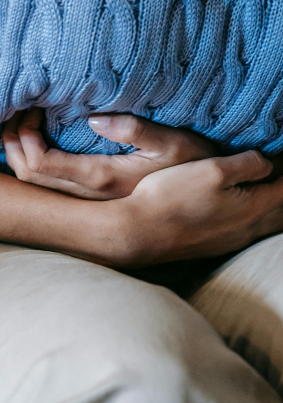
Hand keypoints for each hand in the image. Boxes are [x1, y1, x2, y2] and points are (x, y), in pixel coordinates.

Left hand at [3, 108, 218, 199]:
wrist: (207, 198)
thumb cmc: (195, 165)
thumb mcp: (174, 143)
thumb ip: (136, 130)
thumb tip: (93, 120)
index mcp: (100, 178)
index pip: (40, 164)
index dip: (24, 138)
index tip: (32, 109)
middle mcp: (86, 195)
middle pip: (26, 175)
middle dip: (12, 142)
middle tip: (17, 110)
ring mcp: (86, 199)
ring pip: (32, 183)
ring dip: (18, 152)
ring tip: (21, 122)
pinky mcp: (89, 197)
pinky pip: (45, 183)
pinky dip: (30, 160)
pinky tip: (34, 140)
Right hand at [105, 152, 282, 265]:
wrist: (135, 233)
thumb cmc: (171, 198)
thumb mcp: (213, 169)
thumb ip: (248, 163)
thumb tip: (266, 163)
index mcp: (253, 208)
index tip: (281, 157)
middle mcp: (246, 229)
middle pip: (279, 210)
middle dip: (278, 188)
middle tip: (275, 172)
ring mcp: (228, 241)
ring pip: (262, 222)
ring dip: (265, 205)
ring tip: (262, 188)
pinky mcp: (210, 246)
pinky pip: (242, 230)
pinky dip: (247, 216)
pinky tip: (236, 209)